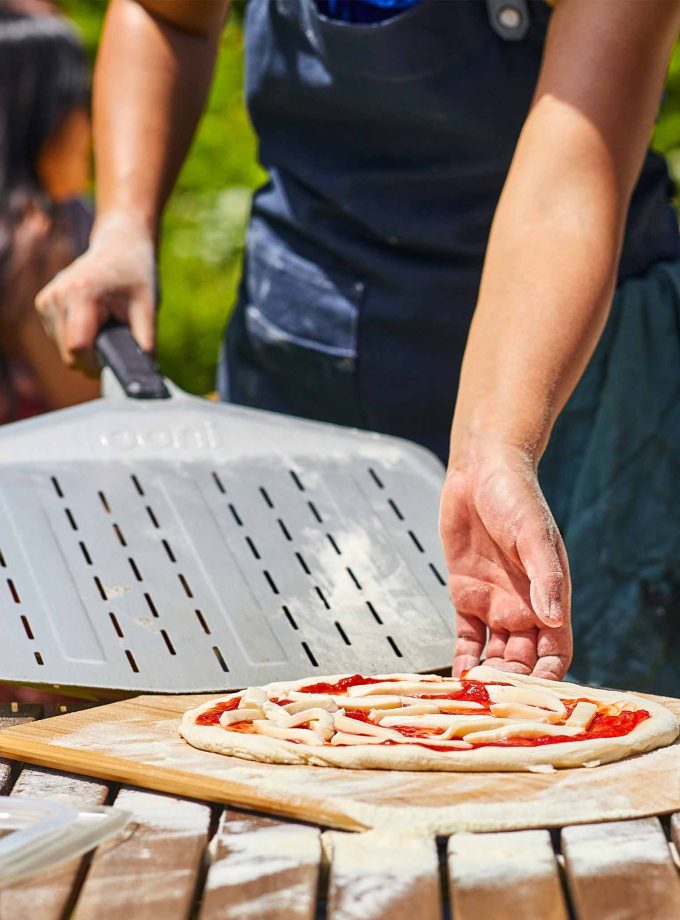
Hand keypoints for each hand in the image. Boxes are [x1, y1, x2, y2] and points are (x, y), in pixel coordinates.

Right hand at [35, 212, 156, 374]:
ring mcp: (46, 300)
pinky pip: (59, 339)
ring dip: (86, 348)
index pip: (78, 348)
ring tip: (105, 325)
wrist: (120, 246)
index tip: (114, 362)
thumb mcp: (148, 309)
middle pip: (69, 354)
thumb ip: (144, 344)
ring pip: (63, 350)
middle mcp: (57, 297)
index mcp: (81, 294)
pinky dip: (76, 338)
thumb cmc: (135, 274)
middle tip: (116, 342)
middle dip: (93, 358)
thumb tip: (144, 374)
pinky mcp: (44, 305)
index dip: (97, 364)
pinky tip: (92, 322)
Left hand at [440, 444, 571, 679]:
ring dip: (486, 678)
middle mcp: (524, 607)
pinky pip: (466, 638)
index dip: (548, 679)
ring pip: (494, 655)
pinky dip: (462, 659)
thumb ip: (544, 577)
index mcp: (549, 597)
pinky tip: (456, 680)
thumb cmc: (516, 497)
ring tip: (473, 702)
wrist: (479, 472)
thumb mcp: (533, 534)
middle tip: (494, 708)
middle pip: (522, 661)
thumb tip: (554, 619)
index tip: (534, 701)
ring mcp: (494, 604)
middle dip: (512, 687)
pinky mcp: (466, 596)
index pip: (555, 652)